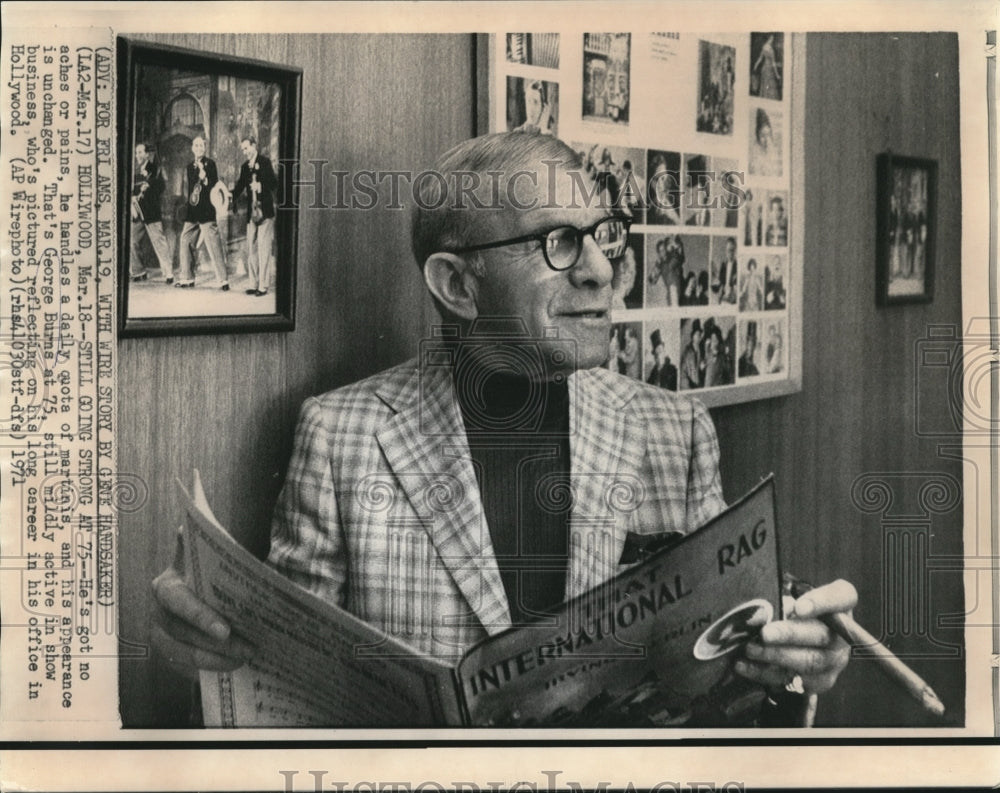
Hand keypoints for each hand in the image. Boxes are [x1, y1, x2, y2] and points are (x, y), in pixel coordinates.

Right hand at [150, 530, 254, 678]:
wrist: (200, 593)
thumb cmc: (207, 575)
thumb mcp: (205, 558)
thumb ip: (200, 544)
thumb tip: (188, 525)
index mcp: (166, 585)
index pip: (178, 602)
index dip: (200, 617)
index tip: (225, 630)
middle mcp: (157, 613)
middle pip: (183, 633)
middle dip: (217, 643)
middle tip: (248, 648)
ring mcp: (160, 637)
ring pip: (184, 654)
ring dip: (216, 659)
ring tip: (245, 658)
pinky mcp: (168, 656)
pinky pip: (185, 669)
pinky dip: (209, 668)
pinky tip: (233, 666)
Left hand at [735, 579, 856, 693]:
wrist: (799, 638)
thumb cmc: (793, 607)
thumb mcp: (790, 595)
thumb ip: (784, 597)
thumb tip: (768, 610)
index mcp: (841, 604)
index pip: (843, 597)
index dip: (823, 602)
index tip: (799, 607)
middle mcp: (843, 635)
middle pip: (822, 635)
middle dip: (790, 635)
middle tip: (764, 634)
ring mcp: (834, 662)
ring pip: (808, 662)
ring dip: (775, 655)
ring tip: (750, 648)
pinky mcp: (818, 682)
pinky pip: (792, 680)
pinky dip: (764, 672)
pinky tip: (744, 665)